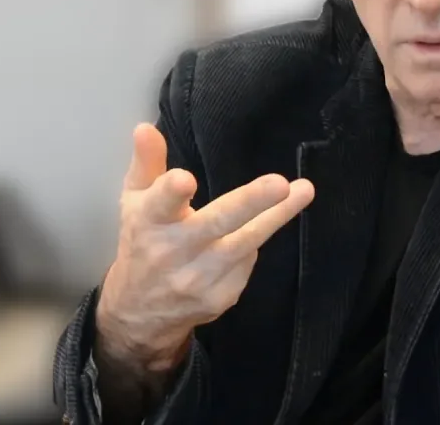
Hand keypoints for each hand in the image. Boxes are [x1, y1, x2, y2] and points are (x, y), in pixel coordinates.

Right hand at [96, 122, 314, 373]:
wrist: (140, 312)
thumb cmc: (142, 242)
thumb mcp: (135, 201)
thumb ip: (147, 163)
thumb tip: (145, 127)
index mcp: (149, 221)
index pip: (160, 204)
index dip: (171, 192)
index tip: (184, 179)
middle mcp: (173, 252)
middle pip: (216, 223)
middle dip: (250, 203)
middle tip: (279, 184)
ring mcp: (198, 278)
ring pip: (246, 242)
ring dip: (277, 216)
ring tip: (303, 190)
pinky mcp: (219, 297)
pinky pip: (247, 262)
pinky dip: (251, 244)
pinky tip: (252, 231)